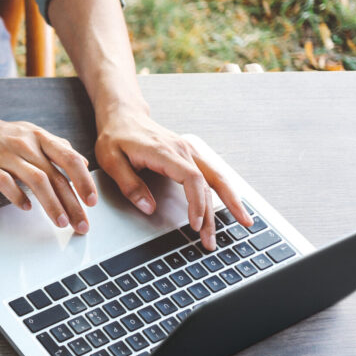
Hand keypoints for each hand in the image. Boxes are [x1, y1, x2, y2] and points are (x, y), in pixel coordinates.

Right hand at [0, 112, 97, 232]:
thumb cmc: (1, 135)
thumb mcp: (33, 134)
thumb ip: (58, 147)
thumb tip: (82, 163)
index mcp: (40, 138)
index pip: (70, 159)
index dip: (84, 181)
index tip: (92, 202)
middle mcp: (26, 146)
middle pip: (56, 176)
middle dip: (73, 203)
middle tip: (81, 224)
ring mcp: (7, 156)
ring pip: (36, 181)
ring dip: (51, 204)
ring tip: (61, 222)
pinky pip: (6, 183)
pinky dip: (18, 197)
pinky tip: (26, 208)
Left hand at [95, 110, 252, 249]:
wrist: (123, 115)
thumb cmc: (116, 136)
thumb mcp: (111, 161)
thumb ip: (130, 185)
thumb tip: (148, 208)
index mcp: (164, 152)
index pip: (192, 179)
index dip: (197, 203)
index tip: (196, 224)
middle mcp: (183, 150)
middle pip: (209, 182)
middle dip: (216, 213)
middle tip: (212, 240)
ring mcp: (189, 151)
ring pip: (217, 177)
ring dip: (230, 201)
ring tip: (244, 222)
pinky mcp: (190, 154)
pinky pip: (213, 173)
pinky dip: (225, 190)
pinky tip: (233, 204)